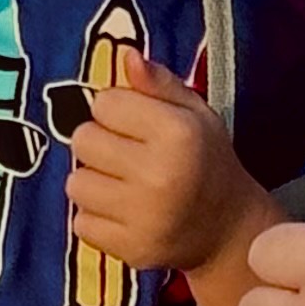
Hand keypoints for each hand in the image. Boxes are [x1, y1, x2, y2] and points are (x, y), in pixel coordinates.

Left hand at [66, 54, 264, 274]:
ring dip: (94, 182)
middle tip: (128, 158)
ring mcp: (142, 217)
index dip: (117, 111)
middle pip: (83, 140)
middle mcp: (158, 175)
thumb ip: (158, 83)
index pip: (104, 103)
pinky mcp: (129, 249)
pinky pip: (81, 223)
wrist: (228, 231)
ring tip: (124, 188)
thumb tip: (125, 55)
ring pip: (75, 184)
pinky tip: (124, 215)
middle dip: (100, 144)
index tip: (138, 127)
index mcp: (177, 134)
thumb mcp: (195, 113)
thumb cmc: (208, 162)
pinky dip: (96, 218)